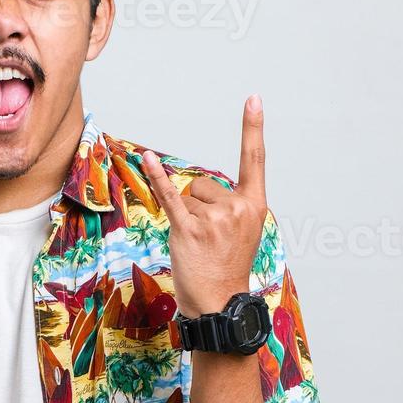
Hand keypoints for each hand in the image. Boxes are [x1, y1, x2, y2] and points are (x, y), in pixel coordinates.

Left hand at [141, 94, 267, 319]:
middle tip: (209, 240)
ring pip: (187, 197)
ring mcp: (214, 218)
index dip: (253, 127)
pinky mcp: (188, 228)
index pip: (255, 159)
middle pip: (204, 184)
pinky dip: (157, 178)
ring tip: (198, 245)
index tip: (253, 99)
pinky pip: (169, 196)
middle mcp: (237, 207)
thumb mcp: (242, 232)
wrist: (219, 303)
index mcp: (255, 206)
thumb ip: (230, 205)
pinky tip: (147, 158)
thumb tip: (197, 189)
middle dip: (199, 207)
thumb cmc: (226, 267)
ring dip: (186, 218)